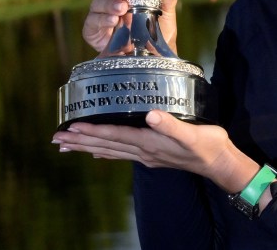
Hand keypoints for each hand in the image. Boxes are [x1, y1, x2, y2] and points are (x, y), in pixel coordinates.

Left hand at [52, 111, 260, 194]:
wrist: (219, 163)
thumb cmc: (208, 145)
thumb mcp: (192, 133)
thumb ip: (170, 125)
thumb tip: (150, 114)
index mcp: (149, 143)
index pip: (114, 136)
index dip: (92, 131)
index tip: (71, 128)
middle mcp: (143, 151)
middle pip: (106, 145)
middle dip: (81, 141)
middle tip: (56, 139)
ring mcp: (147, 155)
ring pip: (111, 150)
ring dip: (88, 147)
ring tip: (68, 146)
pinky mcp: (153, 155)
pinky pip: (122, 153)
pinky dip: (106, 151)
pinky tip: (99, 152)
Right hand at [79, 0, 180, 52]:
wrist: (157, 57)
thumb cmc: (160, 29)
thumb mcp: (168, 6)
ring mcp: (102, 14)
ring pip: (96, 1)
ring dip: (109, 4)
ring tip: (123, 9)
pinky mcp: (95, 31)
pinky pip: (92, 21)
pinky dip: (102, 19)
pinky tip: (113, 22)